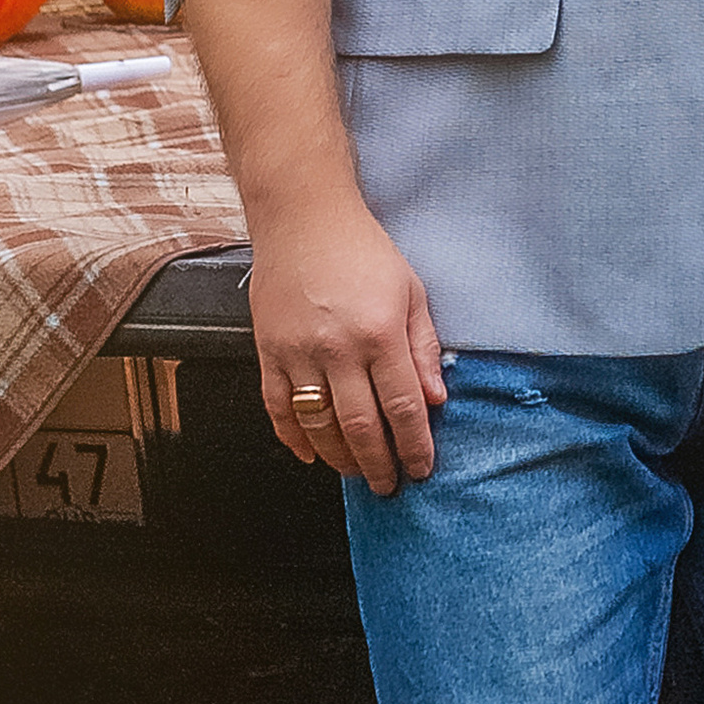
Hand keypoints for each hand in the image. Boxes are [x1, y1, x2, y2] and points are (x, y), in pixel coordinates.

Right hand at [247, 194, 445, 496]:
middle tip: (389, 485)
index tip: (422, 468)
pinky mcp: (267, 349)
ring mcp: (297, 351)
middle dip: (378, 464)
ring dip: (338, 458)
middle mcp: (337, 348)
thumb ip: (423, 348)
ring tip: (356, 473)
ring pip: (317, 424)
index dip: (414, 446)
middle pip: (360, 426)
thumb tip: (436, 399)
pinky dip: (292, 437)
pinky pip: (277, 406)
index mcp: (379, 333)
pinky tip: (310, 454)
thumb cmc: (362, 251)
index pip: (402, 407)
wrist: (303, 218)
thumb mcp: (411, 291)